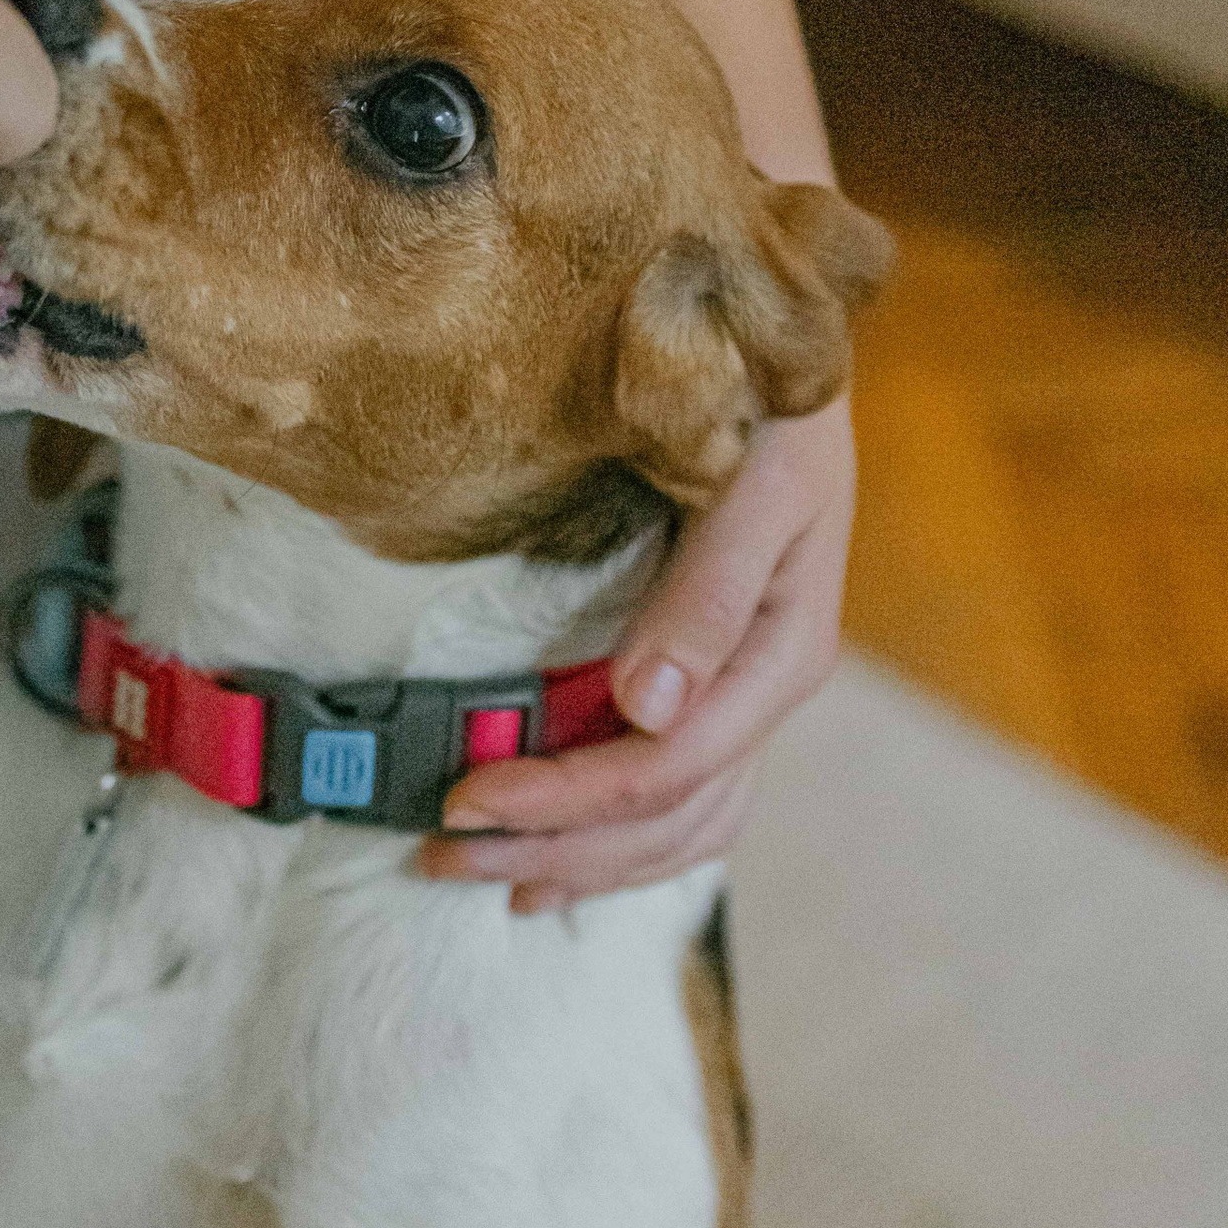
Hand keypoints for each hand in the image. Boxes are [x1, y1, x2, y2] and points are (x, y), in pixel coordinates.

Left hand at [418, 398, 856, 908]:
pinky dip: (620, 840)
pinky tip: (555, 859)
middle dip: (555, 845)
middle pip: (668, 815)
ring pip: (681, 825)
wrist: (787, 350)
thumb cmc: (766, 399)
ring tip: (488, 878)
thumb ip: (710, 591)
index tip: (464, 798)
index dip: (567, 796)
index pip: (670, 764)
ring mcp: (746, 691)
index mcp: (784, 648)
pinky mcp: (720, 682)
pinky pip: (684, 796)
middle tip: (440, 855)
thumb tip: (647, 710)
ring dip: (584, 861)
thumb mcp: (755, 477)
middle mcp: (767, 686)